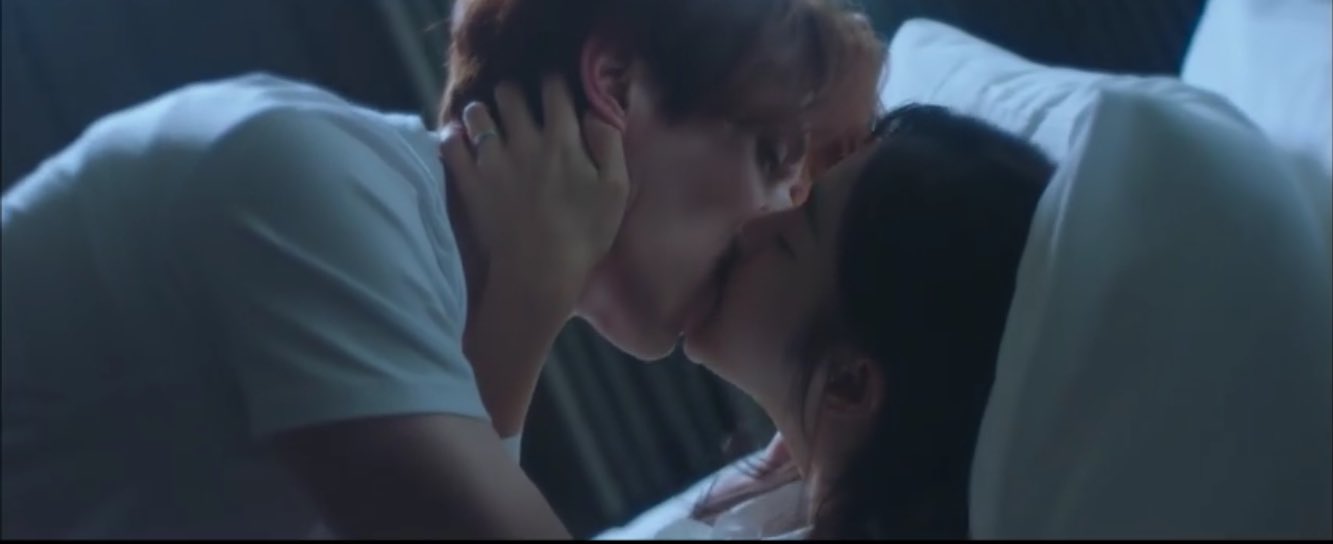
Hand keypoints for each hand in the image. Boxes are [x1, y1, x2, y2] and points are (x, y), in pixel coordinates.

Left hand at [440, 75, 628, 308]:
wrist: (540, 273)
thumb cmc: (584, 234)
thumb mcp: (616, 190)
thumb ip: (609, 144)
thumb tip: (594, 112)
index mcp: (562, 138)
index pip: (552, 87)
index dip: (553, 82)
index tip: (554, 90)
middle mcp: (524, 139)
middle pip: (509, 91)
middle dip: (513, 93)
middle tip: (518, 107)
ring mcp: (491, 159)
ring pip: (477, 112)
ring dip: (482, 112)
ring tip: (487, 124)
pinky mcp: (468, 181)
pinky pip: (450, 143)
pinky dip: (452, 137)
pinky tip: (459, 141)